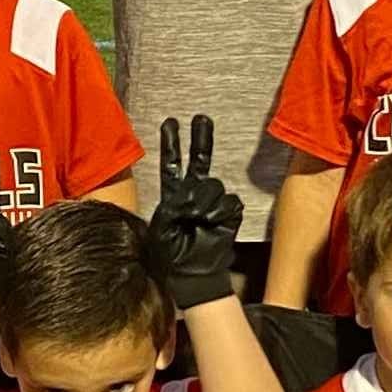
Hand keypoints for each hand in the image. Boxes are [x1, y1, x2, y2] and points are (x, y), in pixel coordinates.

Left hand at [144, 117, 242, 312]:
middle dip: (201, 139)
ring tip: (197, 221)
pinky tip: (212, 224)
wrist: (193, 272)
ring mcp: (213, 201)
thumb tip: (193, 191)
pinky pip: (227, 202)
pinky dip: (219, 212)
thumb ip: (174, 204)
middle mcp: (194, 193)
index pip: (172, 165)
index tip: (170, 123)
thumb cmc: (171, 254)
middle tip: (201, 118)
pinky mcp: (230, 211)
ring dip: (204, 202)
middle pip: (200, 160)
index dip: (171, 144)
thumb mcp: (162, 227)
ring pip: (212, 185)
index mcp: (173, 196)